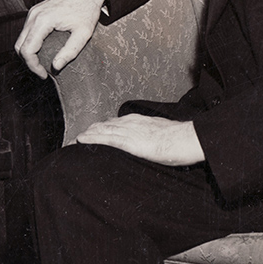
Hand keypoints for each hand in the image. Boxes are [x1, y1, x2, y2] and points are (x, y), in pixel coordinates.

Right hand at [14, 0, 106, 78]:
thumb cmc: (86, 9)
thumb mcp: (83, 34)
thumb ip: (70, 52)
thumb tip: (56, 66)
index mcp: (43, 21)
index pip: (27, 50)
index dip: (33, 66)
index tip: (44, 74)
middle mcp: (34, 15)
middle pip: (19, 45)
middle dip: (28, 61)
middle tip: (42, 70)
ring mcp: (33, 12)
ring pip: (21, 38)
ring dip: (28, 52)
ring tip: (42, 62)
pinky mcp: (36, 11)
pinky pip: (26, 31)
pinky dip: (30, 43)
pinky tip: (42, 49)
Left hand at [76, 114, 205, 166]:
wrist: (185, 139)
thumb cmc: (180, 139)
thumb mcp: (164, 133)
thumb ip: (154, 136)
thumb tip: (152, 143)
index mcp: (140, 121)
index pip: (117, 123)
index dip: (104, 127)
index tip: (95, 130)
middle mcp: (131, 122)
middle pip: (106, 125)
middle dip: (93, 130)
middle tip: (81, 135)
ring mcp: (129, 131)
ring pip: (102, 131)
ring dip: (88, 134)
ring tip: (77, 139)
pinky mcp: (128, 141)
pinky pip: (105, 138)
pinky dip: (92, 138)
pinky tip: (81, 139)